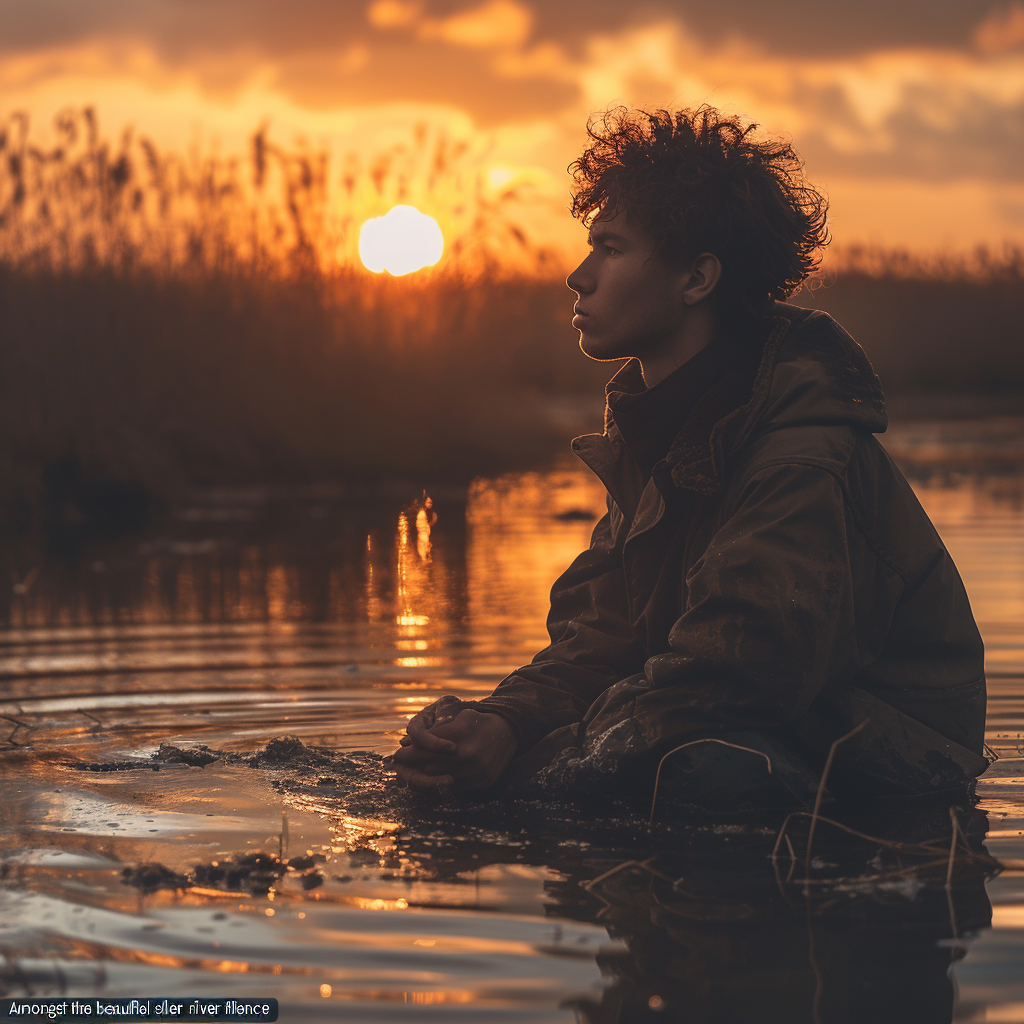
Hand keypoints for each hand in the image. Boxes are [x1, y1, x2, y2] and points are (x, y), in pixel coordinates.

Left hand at [392, 698, 517, 792]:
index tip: (397, 755)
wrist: (509, 733)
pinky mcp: (480, 784)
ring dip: (424, 777)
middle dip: (412, 767)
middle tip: (399, 767)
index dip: (408, 754)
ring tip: (412, 774)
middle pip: (428, 767)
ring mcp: (475, 772)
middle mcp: (467, 755)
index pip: (424, 749)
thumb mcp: (457, 718)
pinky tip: (435, 778)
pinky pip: (454, 787)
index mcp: (459, 734)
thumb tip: (405, 744)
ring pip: (439, 780)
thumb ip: (434, 731)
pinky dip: (442, 783)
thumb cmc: (478, 721)